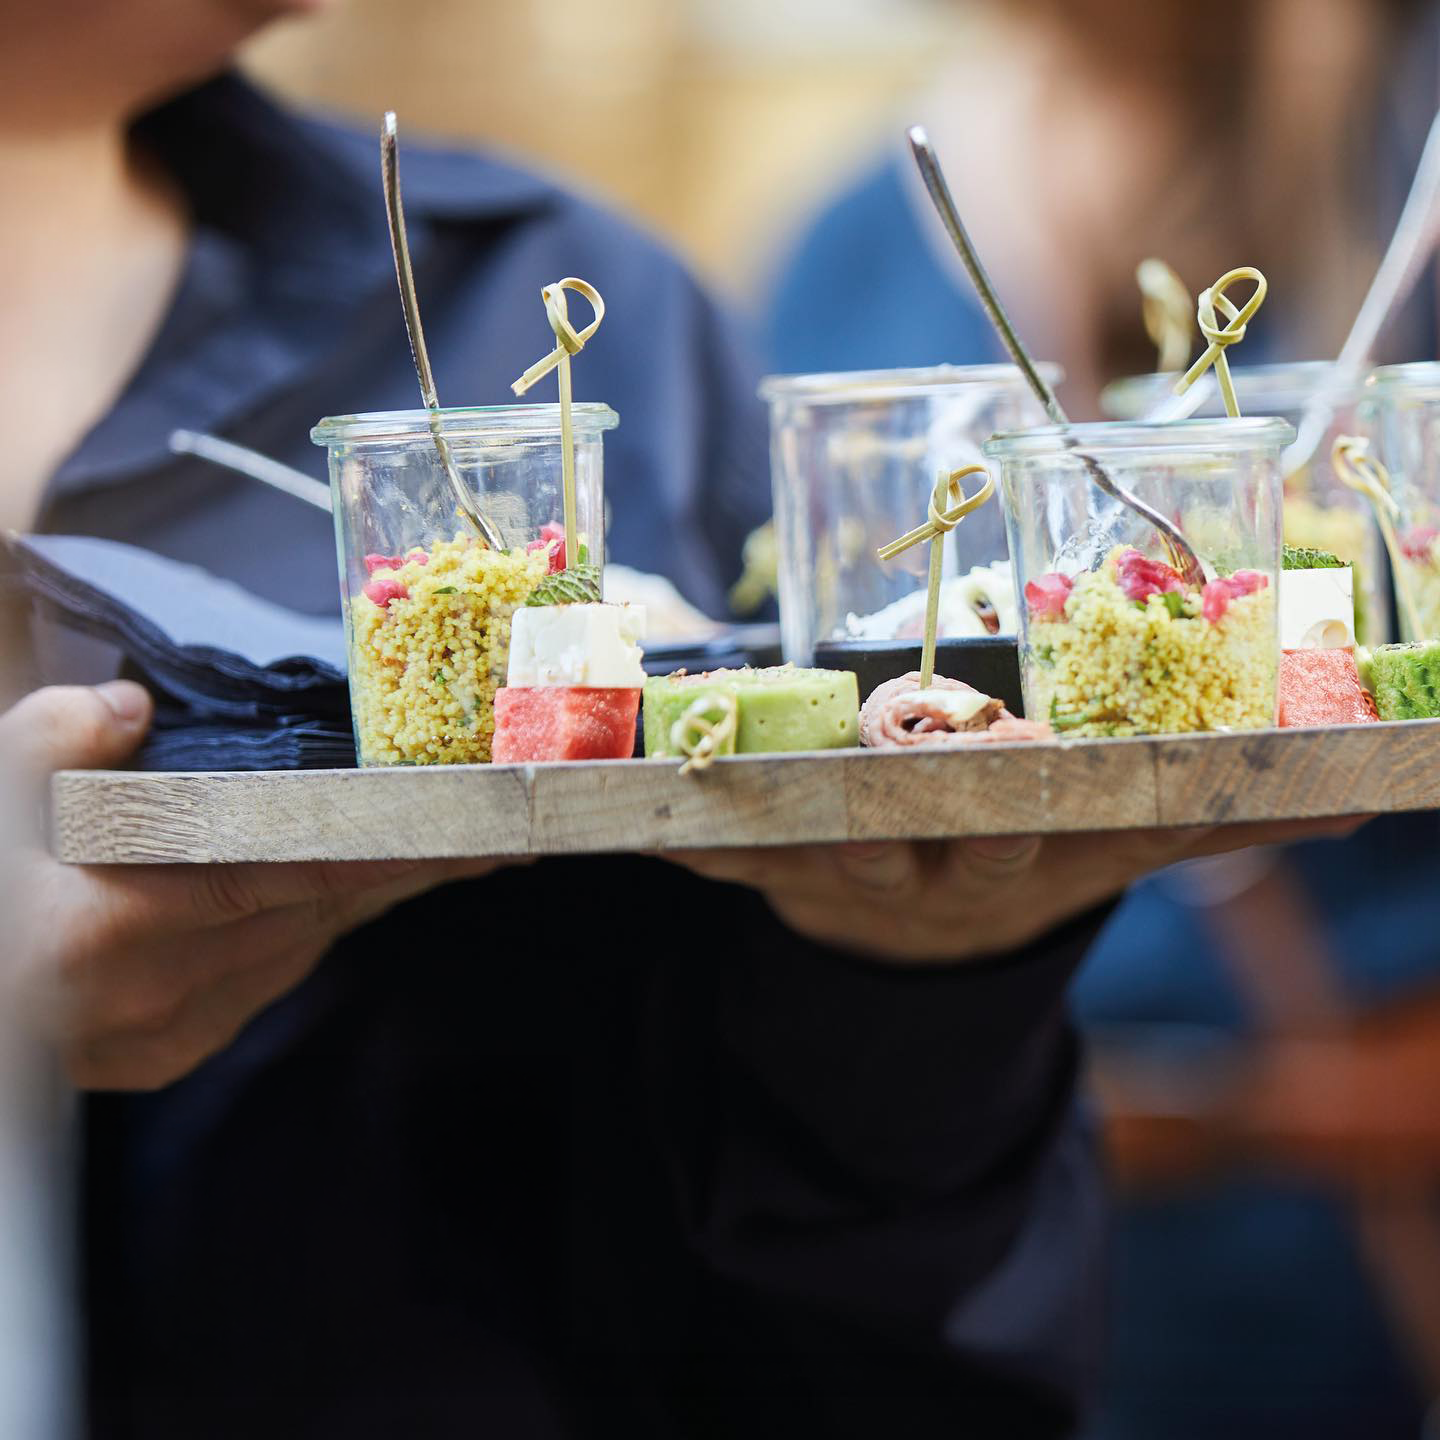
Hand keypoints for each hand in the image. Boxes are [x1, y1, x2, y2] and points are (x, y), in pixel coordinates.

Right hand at [4, 683, 514, 1089]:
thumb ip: (54, 738)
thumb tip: (132, 710)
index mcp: (102, 932)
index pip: (288, 873)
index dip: (388, 846)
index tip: (471, 830)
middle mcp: (147, 998)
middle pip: (314, 913)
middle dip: (403, 870)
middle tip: (486, 834)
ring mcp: (162, 1039)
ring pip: (302, 948)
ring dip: (369, 900)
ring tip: (441, 856)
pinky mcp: (167, 1055)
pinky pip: (271, 978)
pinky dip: (315, 930)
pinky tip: (353, 896)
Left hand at [665, 818, 1368, 964]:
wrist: (927, 946)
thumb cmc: (1029, 859)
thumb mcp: (1126, 851)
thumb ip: (1232, 817)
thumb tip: (1367, 795)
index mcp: (1020, 853)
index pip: (1027, 824)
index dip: (1020, 802)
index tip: (1013, 775)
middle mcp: (932, 869)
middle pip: (912, 832)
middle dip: (896, 798)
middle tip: (878, 746)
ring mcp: (846, 875)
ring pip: (801, 839)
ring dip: (752, 813)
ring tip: (697, 774)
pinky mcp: (773, 872)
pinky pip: (718, 857)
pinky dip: (673, 842)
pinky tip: (627, 822)